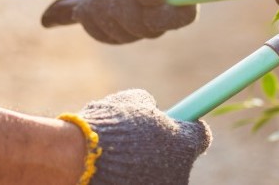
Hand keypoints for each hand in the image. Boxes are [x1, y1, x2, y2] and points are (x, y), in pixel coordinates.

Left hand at [69, 0, 197, 42]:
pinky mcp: (118, 33)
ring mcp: (141, 27)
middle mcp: (163, 14)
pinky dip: (91, 20)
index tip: (147, 3)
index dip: (166, 16)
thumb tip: (155, 0)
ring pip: (124, 35)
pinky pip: (105, 36)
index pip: (184, 16)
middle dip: (125, 11)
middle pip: (150, 30)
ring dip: (104, 13)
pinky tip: (85, 6)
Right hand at [75, 89, 210, 184]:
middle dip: (164, 150)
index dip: (188, 128)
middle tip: (140, 142)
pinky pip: (142, 183)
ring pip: (159, 175)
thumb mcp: (133, 101)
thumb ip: (150, 106)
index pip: (201, 136)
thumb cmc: (107, 126)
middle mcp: (180, 174)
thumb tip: (151, 108)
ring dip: (146, 167)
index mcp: (185, 144)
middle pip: (180, 160)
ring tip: (119, 157)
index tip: (178, 124)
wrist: (77, 159)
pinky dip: (131, 178)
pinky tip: (111, 172)